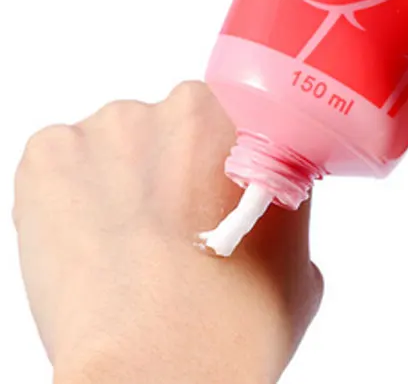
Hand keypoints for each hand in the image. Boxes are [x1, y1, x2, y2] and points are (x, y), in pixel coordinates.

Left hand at [13, 81, 322, 383]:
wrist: (163, 359)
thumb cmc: (235, 320)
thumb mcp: (298, 265)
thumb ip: (280, 222)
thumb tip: (263, 232)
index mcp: (251, 123)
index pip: (228, 126)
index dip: (213, 166)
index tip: (204, 197)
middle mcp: (184, 107)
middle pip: (167, 130)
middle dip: (162, 169)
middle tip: (161, 229)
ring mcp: (114, 124)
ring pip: (110, 144)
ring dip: (112, 180)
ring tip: (117, 244)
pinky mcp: (52, 152)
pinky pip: (55, 159)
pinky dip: (60, 194)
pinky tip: (80, 240)